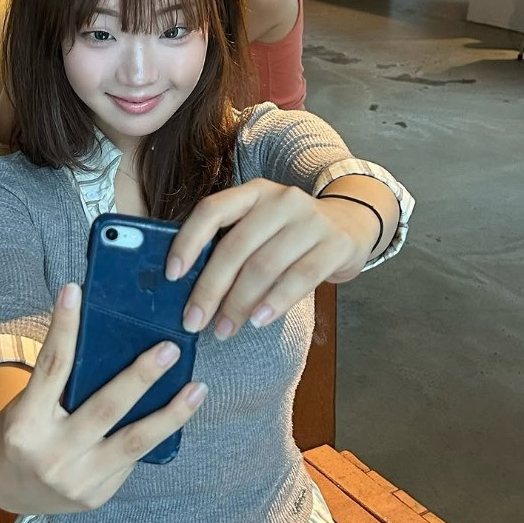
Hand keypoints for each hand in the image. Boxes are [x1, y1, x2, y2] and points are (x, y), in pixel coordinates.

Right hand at [0, 284, 207, 514]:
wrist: (4, 491)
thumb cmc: (20, 434)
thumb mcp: (28, 405)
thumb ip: (61, 383)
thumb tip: (107, 340)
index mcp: (26, 422)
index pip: (50, 366)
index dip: (63, 326)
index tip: (74, 291)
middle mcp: (51, 453)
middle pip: (104, 407)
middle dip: (141, 376)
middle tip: (169, 349)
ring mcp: (76, 480)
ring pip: (134, 442)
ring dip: (171, 414)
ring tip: (197, 389)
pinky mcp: (96, 496)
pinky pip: (131, 460)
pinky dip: (155, 435)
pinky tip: (174, 415)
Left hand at [165, 180, 379, 339]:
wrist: (352, 224)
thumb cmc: (290, 234)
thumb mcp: (260, 226)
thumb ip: (229, 245)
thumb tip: (186, 287)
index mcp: (253, 193)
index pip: (212, 210)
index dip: (188, 242)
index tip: (171, 276)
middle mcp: (281, 199)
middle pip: (236, 246)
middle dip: (210, 289)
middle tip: (193, 321)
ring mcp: (311, 220)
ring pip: (265, 266)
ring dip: (239, 303)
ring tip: (223, 330)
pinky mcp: (335, 244)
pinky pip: (300, 277)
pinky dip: (275, 302)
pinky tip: (258, 321)